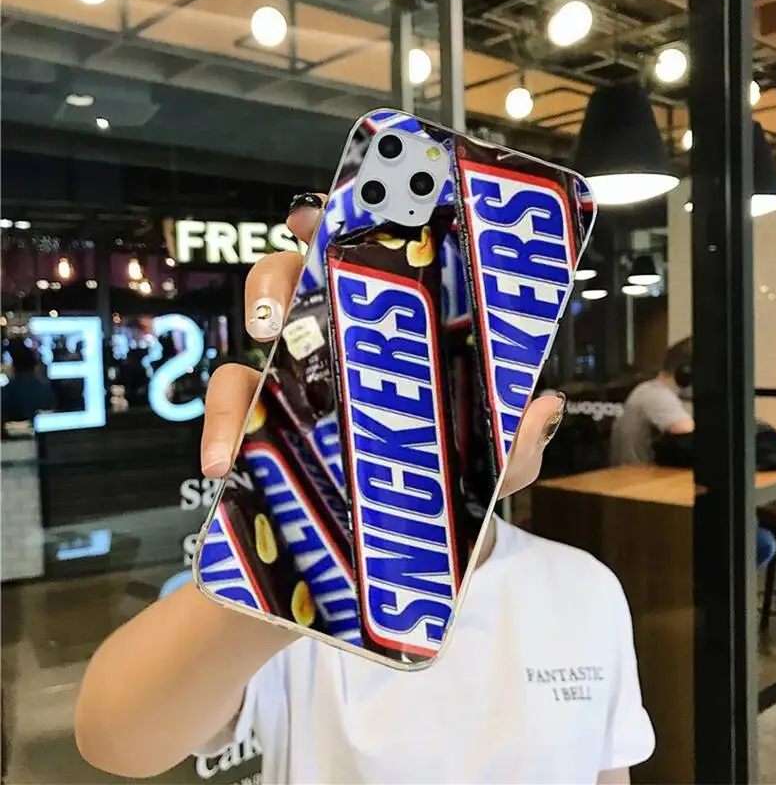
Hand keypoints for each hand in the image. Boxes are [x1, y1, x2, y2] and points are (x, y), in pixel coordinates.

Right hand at [200, 195, 564, 498]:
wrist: (370, 575)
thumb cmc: (427, 514)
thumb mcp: (482, 484)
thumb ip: (513, 451)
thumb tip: (544, 406)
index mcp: (387, 352)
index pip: (365, 276)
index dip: (345, 233)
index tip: (335, 211)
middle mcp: (333, 360)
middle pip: (296, 283)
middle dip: (289, 266)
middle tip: (300, 279)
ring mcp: (291, 395)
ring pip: (255, 330)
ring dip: (257, 316)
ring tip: (265, 333)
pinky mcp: (255, 435)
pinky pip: (228, 412)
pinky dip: (220, 426)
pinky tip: (224, 457)